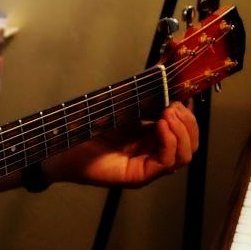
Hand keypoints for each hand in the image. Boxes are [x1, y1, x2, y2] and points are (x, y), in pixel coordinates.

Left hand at [44, 101, 198, 188]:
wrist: (60, 147)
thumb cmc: (83, 128)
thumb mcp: (117, 107)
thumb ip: (139, 97)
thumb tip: (160, 73)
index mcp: (149, 136)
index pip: (183, 130)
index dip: (186, 114)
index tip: (179, 96)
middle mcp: (152, 152)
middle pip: (190, 143)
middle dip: (187, 122)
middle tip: (174, 106)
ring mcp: (147, 166)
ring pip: (184, 155)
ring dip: (181, 131)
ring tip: (168, 114)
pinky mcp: (139, 176)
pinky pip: (166, 163)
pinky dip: (169, 142)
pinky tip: (161, 126)